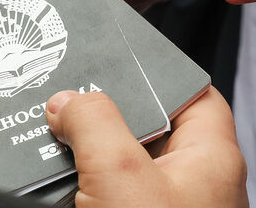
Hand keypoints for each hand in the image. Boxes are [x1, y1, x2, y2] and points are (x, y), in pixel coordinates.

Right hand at [45, 88, 247, 207]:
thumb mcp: (121, 176)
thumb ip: (96, 123)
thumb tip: (70, 100)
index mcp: (210, 158)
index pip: (194, 95)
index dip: (158, 74)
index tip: (115, 61)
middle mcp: (191, 184)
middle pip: (149, 129)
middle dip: (105, 113)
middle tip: (65, 97)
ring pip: (121, 167)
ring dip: (86, 153)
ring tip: (45, 134)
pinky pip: (107, 198)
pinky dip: (81, 188)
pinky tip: (51, 181)